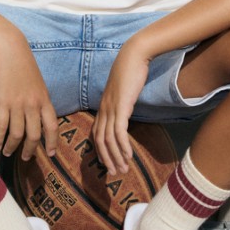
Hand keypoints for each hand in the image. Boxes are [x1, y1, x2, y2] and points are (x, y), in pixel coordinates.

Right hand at [0, 35, 57, 160]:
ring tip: (7, 152)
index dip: (52, 142)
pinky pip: (1, 126)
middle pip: (34, 135)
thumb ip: (39, 99)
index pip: (52, 127)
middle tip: (26, 158)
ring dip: (12, 147)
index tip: (51, 154)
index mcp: (45, 99)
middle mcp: (34, 105)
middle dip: (30, 150)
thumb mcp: (37, 82)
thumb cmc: (23, 63)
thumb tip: (38, 114)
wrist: (10, 48)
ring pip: (17, 134)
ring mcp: (18, 104)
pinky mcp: (3, 102)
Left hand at [92, 39, 150, 175]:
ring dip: (115, 157)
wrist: (133, 56)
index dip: (101, 151)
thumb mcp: (123, 90)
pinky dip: (123, 146)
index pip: (97, 134)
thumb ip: (122, 102)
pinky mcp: (121, 106)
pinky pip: (119, 132)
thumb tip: (125, 111)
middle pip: (99, 140)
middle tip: (113, 174)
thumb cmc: (130, 71)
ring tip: (122, 170)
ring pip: (108, 139)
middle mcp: (103, 109)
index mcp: (103, 107)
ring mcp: (111, 108)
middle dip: (106, 159)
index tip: (108, 164)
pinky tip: (129, 157)